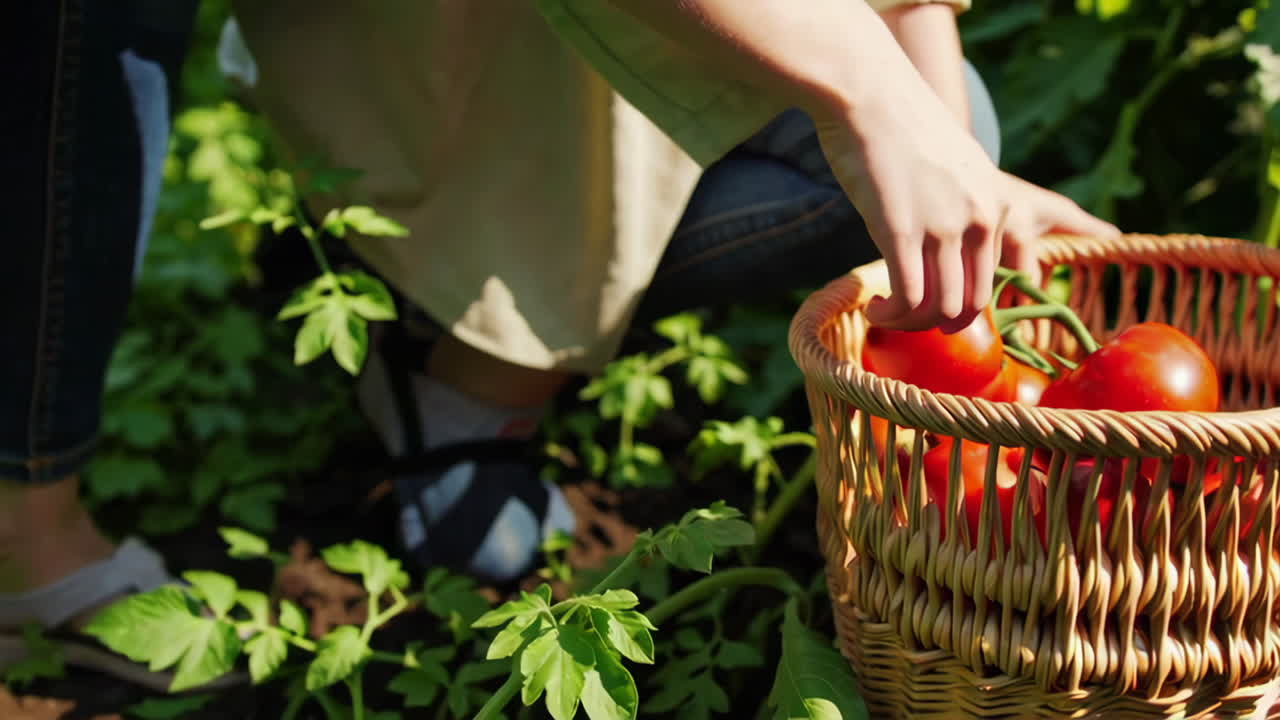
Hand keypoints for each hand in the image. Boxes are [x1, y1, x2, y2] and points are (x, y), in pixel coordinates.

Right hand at [813, 68, 1117, 332]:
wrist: (870, 92)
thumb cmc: (901, 126)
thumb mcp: (953, 166)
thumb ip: (960, 205)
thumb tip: (945, 245)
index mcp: (996, 205)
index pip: (990, 282)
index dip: (957, 306)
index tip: (929, 304)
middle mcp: (978, 219)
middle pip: (969, 304)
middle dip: (936, 325)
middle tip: (907, 318)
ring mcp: (941, 226)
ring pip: (939, 308)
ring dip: (910, 324)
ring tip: (886, 314)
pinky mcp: (900, 230)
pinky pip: (907, 296)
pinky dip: (890, 315)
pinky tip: (875, 308)